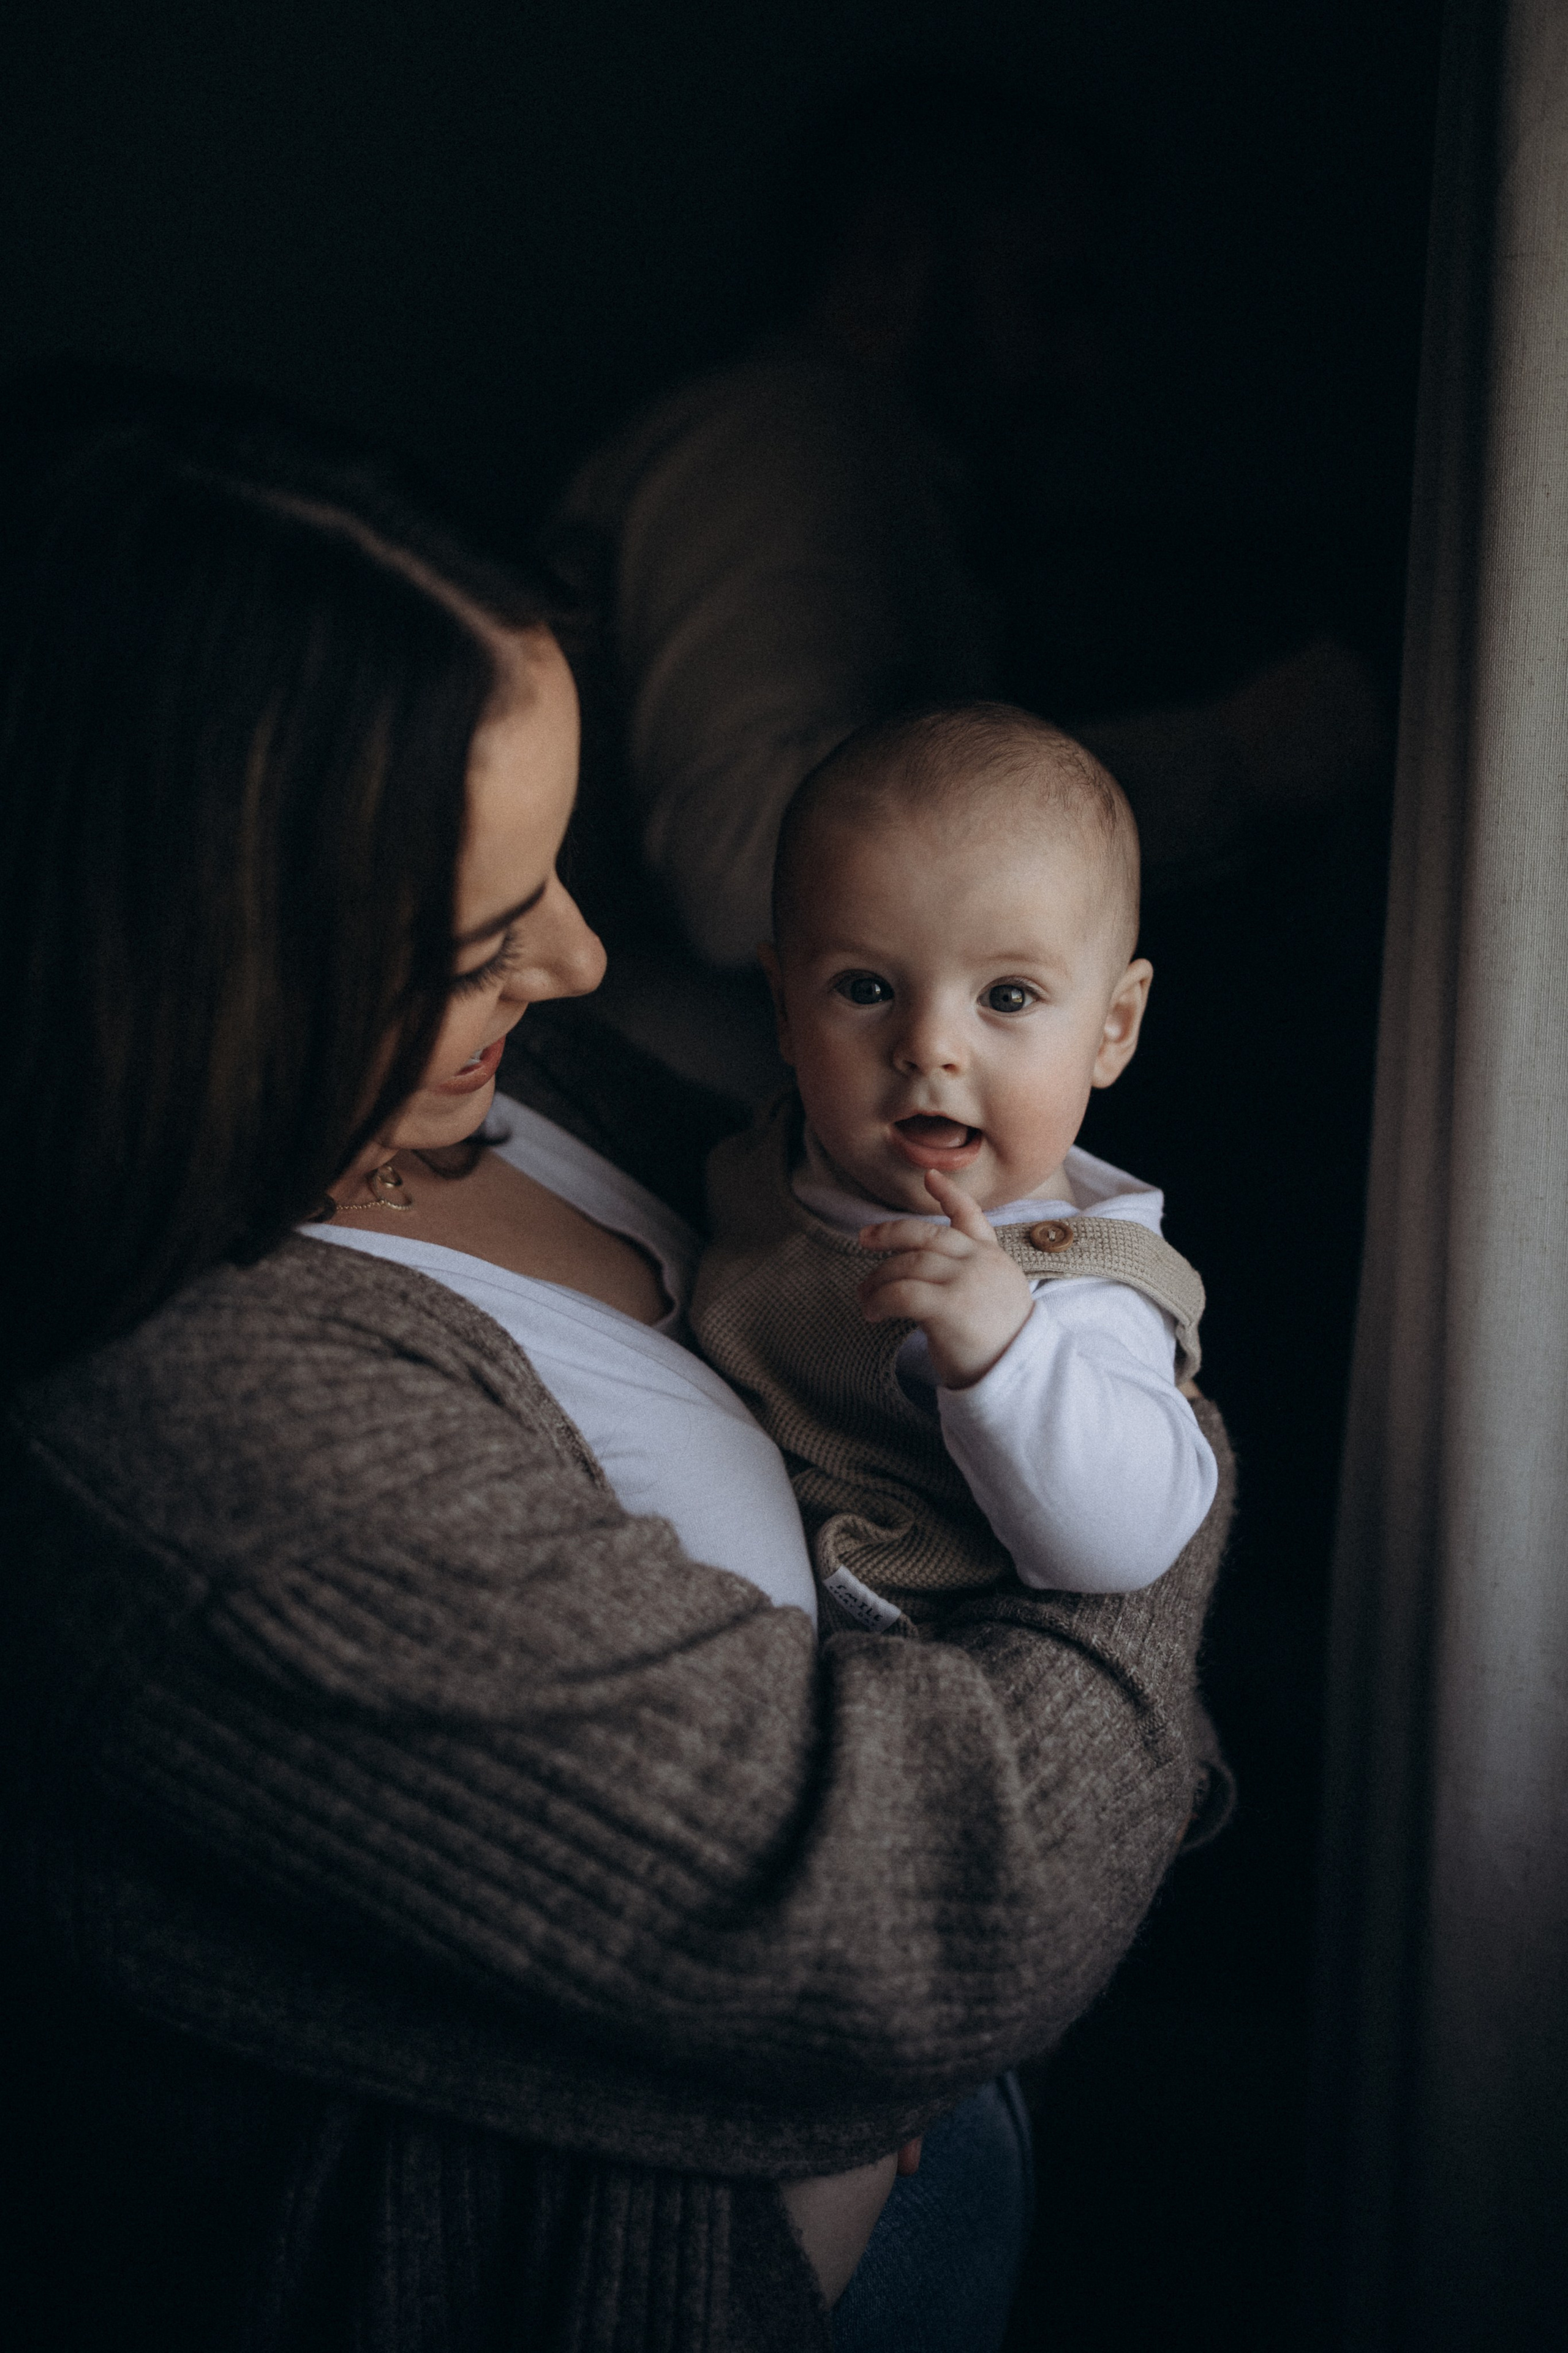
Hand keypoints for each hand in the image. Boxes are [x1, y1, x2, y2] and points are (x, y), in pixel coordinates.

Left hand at [858, 1169, 1033, 1389]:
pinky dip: (880, 1301)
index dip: (949, 1194)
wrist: (1022, 1378)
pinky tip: (873, 1313)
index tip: (929, 1176)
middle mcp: (981, 1263)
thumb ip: (969, 1278)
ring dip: (878, 1279)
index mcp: (994, 1259)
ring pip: (908, 1264)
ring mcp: (967, 1281)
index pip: (972, 1217)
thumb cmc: (1000, 1347)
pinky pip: (902, 1293)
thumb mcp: (995, 1301)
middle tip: (864, 1239)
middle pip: (926, 1234)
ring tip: (866, 1298)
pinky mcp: (951, 1306)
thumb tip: (921, 1272)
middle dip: (890, 1233)